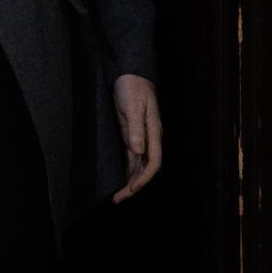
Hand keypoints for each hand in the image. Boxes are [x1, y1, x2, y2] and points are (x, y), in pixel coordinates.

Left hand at [110, 73, 161, 202]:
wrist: (131, 73)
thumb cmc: (133, 87)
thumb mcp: (132, 106)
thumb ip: (135, 128)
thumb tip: (138, 150)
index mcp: (154, 132)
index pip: (154, 162)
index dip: (144, 179)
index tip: (131, 189)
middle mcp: (150, 138)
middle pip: (146, 168)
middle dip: (135, 186)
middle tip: (118, 199)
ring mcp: (142, 136)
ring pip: (139, 165)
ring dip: (130, 180)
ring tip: (117, 195)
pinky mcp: (132, 134)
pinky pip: (132, 157)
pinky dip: (127, 169)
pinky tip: (120, 177)